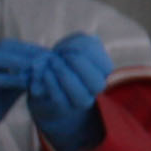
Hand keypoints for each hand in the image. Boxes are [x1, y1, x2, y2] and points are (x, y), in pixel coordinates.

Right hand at [0, 40, 41, 150]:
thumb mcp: (3, 95)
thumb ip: (18, 84)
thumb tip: (43, 77)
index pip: (12, 47)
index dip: (33, 50)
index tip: (54, 57)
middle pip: (6, 46)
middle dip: (30, 51)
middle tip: (51, 58)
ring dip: (21, 59)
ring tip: (41, 66)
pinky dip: (11, 77)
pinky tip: (26, 82)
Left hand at [26, 33, 111, 150]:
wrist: (45, 80)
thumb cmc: (63, 58)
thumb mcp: (73, 44)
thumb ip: (80, 42)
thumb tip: (76, 48)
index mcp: (102, 72)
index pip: (105, 68)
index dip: (89, 55)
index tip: (71, 47)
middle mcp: (94, 89)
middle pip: (97, 84)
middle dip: (79, 67)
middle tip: (63, 55)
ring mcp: (80, 101)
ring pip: (80, 95)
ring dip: (65, 76)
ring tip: (52, 62)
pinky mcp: (63, 108)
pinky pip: (60, 99)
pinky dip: (52, 84)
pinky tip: (46, 72)